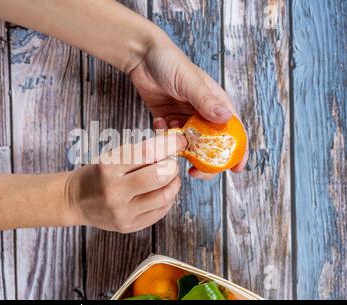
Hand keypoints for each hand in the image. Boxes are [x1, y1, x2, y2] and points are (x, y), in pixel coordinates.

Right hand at [66, 134, 186, 232]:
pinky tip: (162, 190)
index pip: (147, 153)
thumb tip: (171, 144)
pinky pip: (160, 211)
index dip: (168, 144)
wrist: (75, 201)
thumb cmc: (96, 174)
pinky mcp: (129, 226)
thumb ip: (139, 152)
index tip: (179, 140)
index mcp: (108, 168)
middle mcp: (114, 192)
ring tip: (169, 175)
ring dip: (174, 182)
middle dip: (172, 165)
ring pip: (164, 196)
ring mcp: (122, 212)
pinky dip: (168, 197)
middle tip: (171, 161)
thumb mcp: (111, 156)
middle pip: (159, 176)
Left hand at [130, 37, 247, 178]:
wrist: (141, 57)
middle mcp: (202, 113)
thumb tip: (226, 118)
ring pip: (190, 145)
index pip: (233, 130)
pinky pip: (169, 138)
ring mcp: (185, 118)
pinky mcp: (167, 120)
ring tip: (172, 147)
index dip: (237, 151)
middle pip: (212, 145)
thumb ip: (205, 100)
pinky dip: (164, 136)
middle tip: (197, 173)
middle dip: (207, 161)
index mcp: (215, 103)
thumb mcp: (189, 81)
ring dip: (182, 150)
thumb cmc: (170, 62)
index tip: (236, 169)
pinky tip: (158, 122)